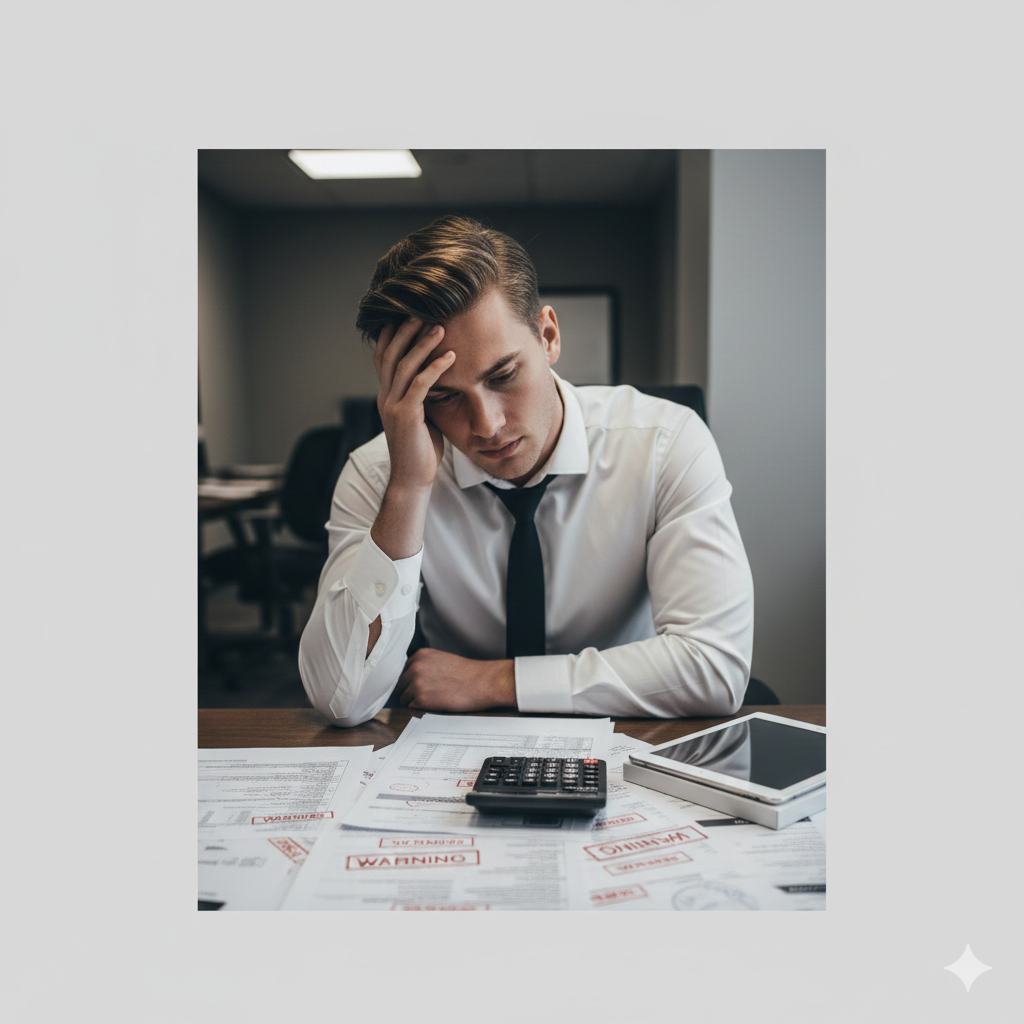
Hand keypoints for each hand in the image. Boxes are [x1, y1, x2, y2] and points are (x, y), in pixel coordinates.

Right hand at [373, 319, 454, 491]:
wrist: (411, 479)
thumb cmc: (420, 450)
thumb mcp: (420, 417)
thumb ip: (422, 397)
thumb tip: (438, 381)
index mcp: (386, 395)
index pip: (384, 357)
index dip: (392, 334)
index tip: (408, 314)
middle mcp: (385, 397)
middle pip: (390, 354)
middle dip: (406, 330)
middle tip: (424, 309)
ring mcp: (393, 405)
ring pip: (404, 365)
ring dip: (422, 343)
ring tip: (439, 326)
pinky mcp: (406, 415)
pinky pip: (421, 385)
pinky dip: (435, 368)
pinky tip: (451, 357)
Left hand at [395, 649, 515, 711]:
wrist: (482, 682)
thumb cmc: (467, 673)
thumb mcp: (442, 659)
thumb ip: (424, 664)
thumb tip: (410, 677)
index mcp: (420, 655)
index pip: (401, 670)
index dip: (408, 681)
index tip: (415, 687)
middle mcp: (415, 667)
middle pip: (399, 684)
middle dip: (408, 691)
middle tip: (423, 697)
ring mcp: (417, 683)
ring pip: (403, 698)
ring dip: (413, 701)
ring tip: (432, 701)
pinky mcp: (421, 699)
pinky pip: (410, 708)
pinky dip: (419, 709)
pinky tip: (433, 705)